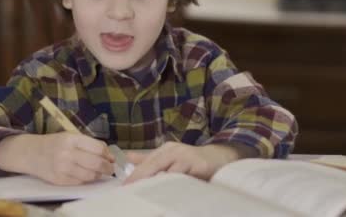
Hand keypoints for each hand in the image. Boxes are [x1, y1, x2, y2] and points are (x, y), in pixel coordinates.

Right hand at [0, 132, 114, 184]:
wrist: (30, 153)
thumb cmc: (54, 143)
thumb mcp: (70, 136)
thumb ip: (89, 144)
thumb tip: (109, 155)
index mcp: (71, 139)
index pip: (97, 148)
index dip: (108, 154)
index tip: (112, 158)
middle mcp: (66, 153)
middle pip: (96, 163)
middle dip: (108, 167)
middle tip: (111, 168)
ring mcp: (62, 168)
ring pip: (90, 175)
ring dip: (99, 175)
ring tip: (100, 172)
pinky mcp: (59, 180)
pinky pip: (80, 182)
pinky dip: (87, 180)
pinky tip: (88, 176)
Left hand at [123, 142, 256, 184]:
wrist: (221, 157)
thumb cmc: (192, 160)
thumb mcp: (170, 156)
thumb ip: (149, 159)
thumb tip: (127, 157)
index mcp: (166, 149)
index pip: (147, 163)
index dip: (135, 175)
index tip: (123, 188)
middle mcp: (175, 151)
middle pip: (154, 165)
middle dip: (141, 179)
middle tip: (130, 192)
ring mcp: (187, 158)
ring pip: (168, 172)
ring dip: (157, 184)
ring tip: (144, 195)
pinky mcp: (199, 166)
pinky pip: (184, 179)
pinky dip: (176, 186)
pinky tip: (168, 195)